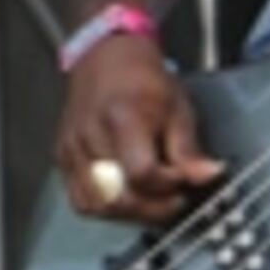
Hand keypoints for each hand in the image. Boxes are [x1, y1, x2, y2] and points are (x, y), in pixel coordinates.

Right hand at [54, 39, 222, 222]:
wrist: (105, 56)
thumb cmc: (144, 78)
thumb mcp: (177, 107)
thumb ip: (188, 149)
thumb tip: (208, 177)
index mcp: (123, 119)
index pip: (142, 174)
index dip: (169, 184)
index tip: (184, 177)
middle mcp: (91, 137)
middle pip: (118, 198)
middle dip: (153, 208)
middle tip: (174, 199)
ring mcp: (72, 149)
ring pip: (97, 205)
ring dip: (128, 213)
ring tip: (151, 201)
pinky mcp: (62, 157)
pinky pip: (79, 199)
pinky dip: (104, 208)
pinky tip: (125, 197)